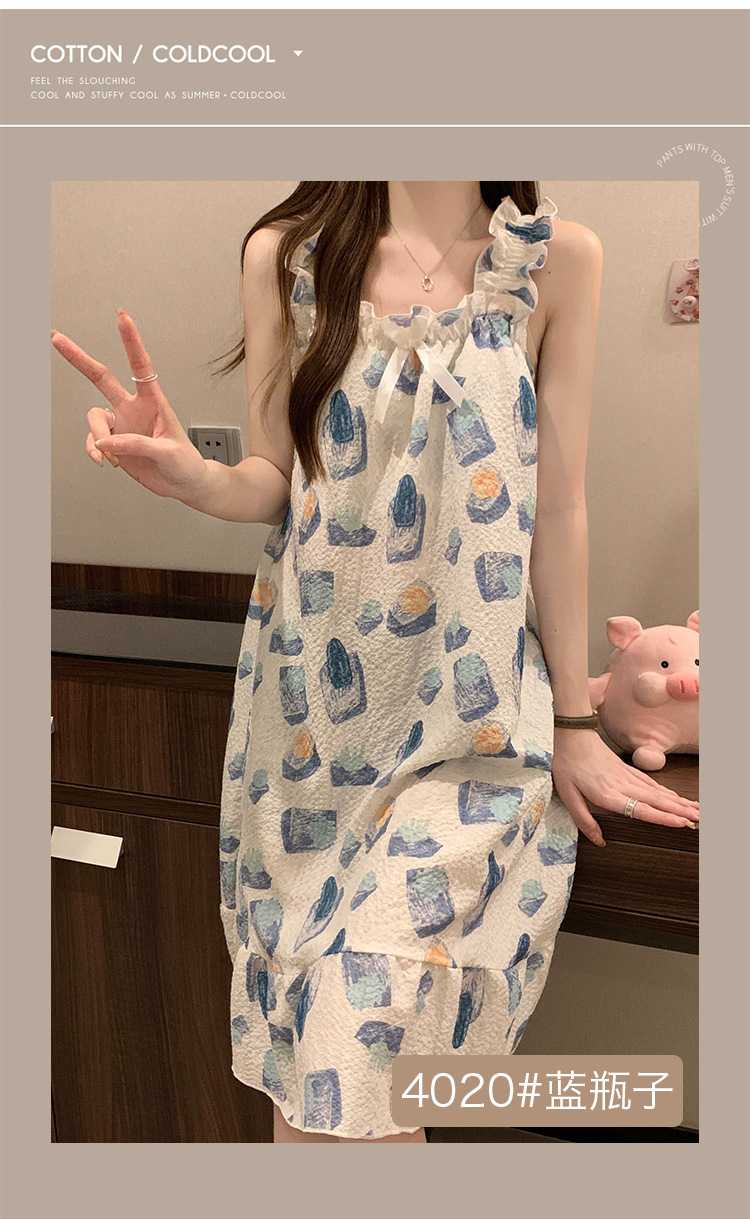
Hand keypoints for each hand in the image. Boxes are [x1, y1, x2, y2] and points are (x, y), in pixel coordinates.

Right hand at [51, 309, 208, 500]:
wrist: (184, 484)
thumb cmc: (186, 464)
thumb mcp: (169, 453)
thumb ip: (138, 446)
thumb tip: (106, 443)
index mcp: (153, 402)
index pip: (140, 366)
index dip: (130, 341)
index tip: (122, 317)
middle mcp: (133, 408)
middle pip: (101, 377)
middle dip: (78, 358)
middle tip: (56, 338)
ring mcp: (122, 424)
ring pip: (94, 417)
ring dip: (96, 436)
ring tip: (108, 457)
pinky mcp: (114, 443)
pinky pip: (94, 441)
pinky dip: (94, 451)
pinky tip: (106, 461)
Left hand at [550, 728, 698, 845]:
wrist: (572, 734)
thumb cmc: (568, 764)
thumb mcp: (567, 794)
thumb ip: (583, 819)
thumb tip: (599, 840)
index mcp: (608, 794)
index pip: (640, 809)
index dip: (662, 817)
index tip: (681, 822)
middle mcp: (622, 785)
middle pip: (656, 801)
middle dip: (680, 811)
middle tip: (699, 820)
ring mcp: (627, 776)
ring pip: (657, 791)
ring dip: (678, 801)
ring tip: (696, 810)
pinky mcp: (627, 770)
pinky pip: (651, 783)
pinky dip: (666, 791)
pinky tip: (676, 798)